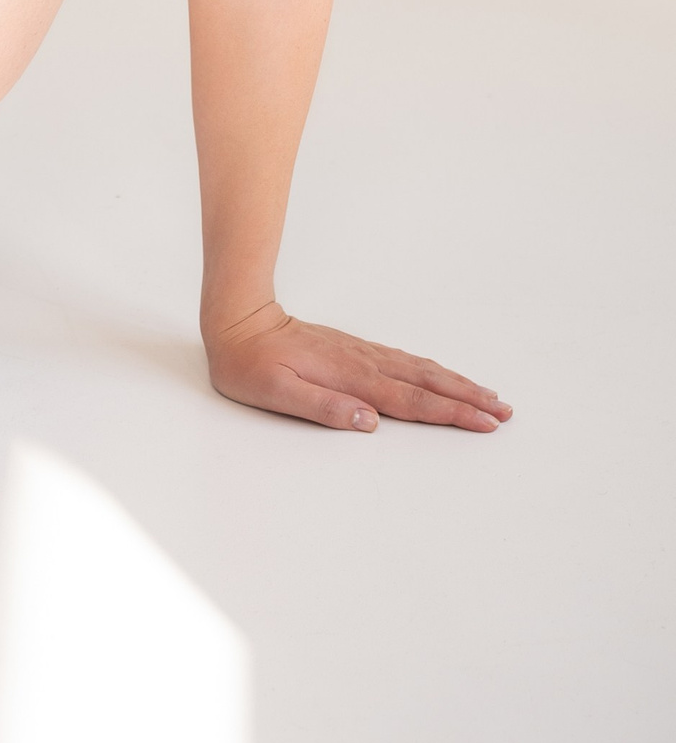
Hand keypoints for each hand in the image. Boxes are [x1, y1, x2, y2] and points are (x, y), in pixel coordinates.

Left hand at [205, 301, 512, 433]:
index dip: (450, 413)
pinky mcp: (355, 350)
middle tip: (505, 412)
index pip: (411, 401)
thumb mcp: (276, 392)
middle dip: (467, 398)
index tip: (485, 422)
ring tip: (488, 395)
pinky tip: (442, 376)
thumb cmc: (250, 364)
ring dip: (456, 382)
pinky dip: (432, 370)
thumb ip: (323, 407)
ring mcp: (361, 353)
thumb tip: (369, 421)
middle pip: (426, 382)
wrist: (237, 320)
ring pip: (420, 369)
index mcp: (350, 378)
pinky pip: (404, 361)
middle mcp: (363, 363)